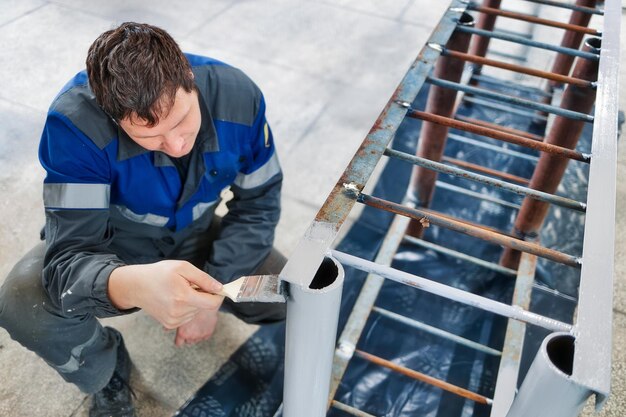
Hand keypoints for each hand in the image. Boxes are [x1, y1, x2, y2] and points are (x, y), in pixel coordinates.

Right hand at [108, 260, 223, 328]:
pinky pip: (187, 317)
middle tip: (188, 285)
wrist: (136, 286)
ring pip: (196, 311)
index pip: (212, 303)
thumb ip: (203, 279)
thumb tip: (220, 288)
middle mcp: (179, 312)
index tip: (216, 288)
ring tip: (179, 292)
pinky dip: (186, 308)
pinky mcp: (170, 324)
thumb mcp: (182, 268)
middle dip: (202, 295)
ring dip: (193, 302)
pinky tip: (174, 300)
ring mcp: (173, 320)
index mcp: (183, 297)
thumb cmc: (159, 273)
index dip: (218, 295)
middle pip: (204, 306)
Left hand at [174, 308, 219, 345]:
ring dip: (196, 335)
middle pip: (188, 342)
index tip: (180, 337)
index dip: (178, 340)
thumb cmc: (191, 307)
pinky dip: (203, 333)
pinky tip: (202, 325)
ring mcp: (200, 335)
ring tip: (196, 325)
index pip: (178, 343)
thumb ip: (171, 325)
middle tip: (189, 328)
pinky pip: (205, 337)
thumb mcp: (179, 314)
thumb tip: (165, 329)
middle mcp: (191, 336)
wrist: (206, 304)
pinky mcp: (208, 333)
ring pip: (196, 340)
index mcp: (182, 333)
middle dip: (188, 336)